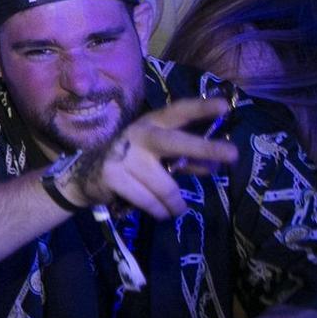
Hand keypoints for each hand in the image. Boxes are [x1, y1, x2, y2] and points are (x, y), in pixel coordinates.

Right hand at [56, 98, 237, 218]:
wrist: (83, 176)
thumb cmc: (129, 164)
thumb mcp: (157, 157)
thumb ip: (184, 160)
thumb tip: (214, 167)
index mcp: (151, 124)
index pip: (178, 112)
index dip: (201, 108)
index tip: (225, 106)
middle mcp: (138, 134)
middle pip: (175, 142)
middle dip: (204, 148)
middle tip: (233, 154)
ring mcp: (124, 154)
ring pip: (167, 187)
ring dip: (176, 205)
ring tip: (175, 209)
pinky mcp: (113, 176)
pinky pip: (150, 201)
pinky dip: (160, 211)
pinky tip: (159, 211)